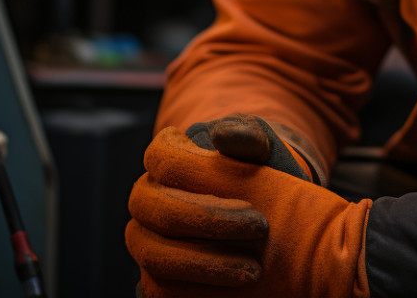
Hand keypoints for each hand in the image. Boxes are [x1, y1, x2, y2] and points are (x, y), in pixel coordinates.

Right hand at [127, 126, 369, 297]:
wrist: (269, 213)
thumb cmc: (259, 173)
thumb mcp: (261, 150)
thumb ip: (247, 136)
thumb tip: (225, 135)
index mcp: (163, 163)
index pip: (159, 158)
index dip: (197, 171)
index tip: (248, 191)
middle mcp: (147, 203)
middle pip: (158, 210)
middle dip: (209, 220)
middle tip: (259, 228)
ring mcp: (147, 242)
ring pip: (154, 255)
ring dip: (204, 263)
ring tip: (254, 270)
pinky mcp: (157, 278)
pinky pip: (161, 291)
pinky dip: (196, 293)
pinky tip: (235, 293)